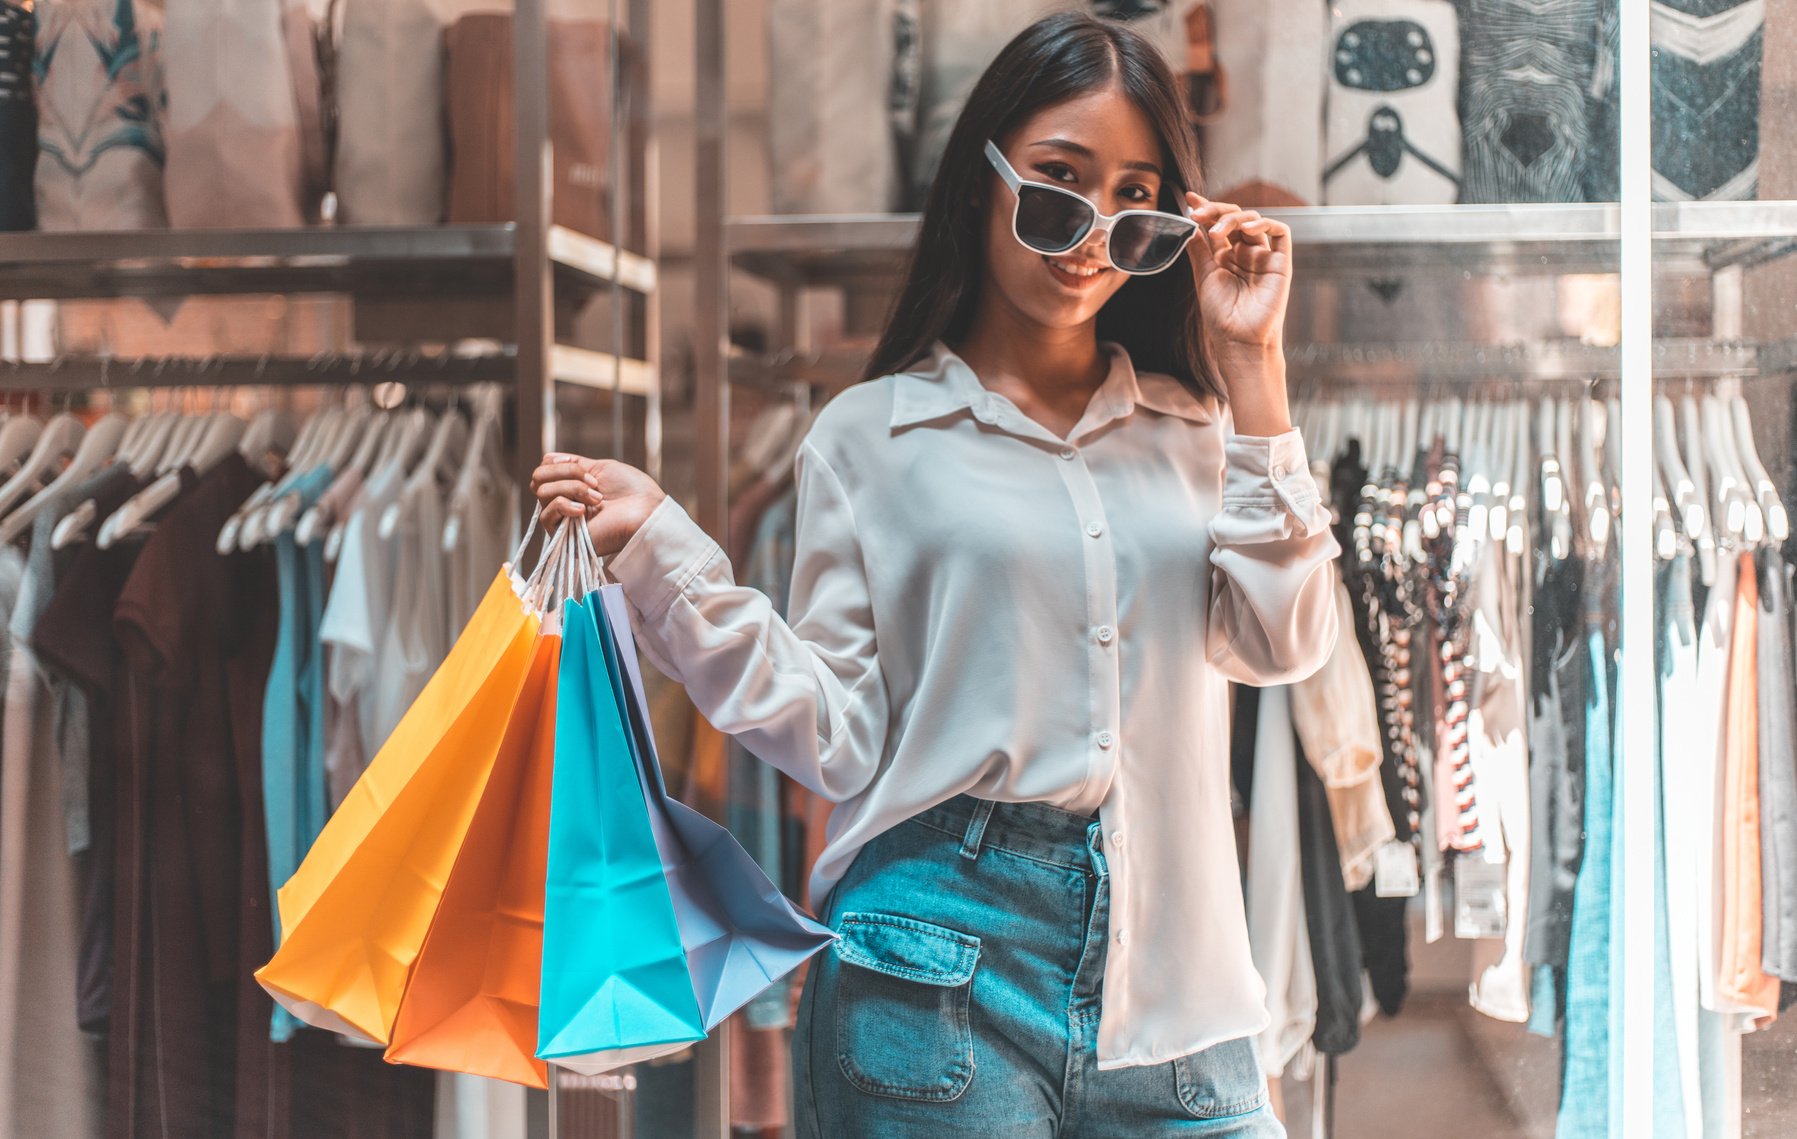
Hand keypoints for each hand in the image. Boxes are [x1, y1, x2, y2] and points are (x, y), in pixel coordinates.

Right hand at [530, 452, 666, 557]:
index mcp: (572, 488)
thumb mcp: (599, 467)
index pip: (544, 470)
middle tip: (594, 483)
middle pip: (538, 479)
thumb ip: (571, 464)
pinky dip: (565, 505)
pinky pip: (546, 515)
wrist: (647, 511)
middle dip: (566, 473)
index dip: (561, 464)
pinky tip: (584, 511)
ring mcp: (564, 521)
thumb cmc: (632, 490)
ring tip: (597, 499)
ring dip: (572, 489)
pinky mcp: (564, 538)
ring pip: (542, 493)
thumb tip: (547, 459)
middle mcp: (565, 504)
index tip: (588, 470)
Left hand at [1183, 192, 1292, 350]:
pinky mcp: (1280, 262)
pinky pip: (1280, 233)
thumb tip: (1188, 224)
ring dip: (1233, 219)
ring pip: (1253, 221)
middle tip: (1197, 214)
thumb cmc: (1221, 315)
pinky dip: (1264, 224)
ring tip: (1215, 231)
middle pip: (1234, 219)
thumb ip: (1198, 249)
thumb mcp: (1204, 276)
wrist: (1239, 340)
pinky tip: (1247, 229)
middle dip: (1215, 211)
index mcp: (1226, 256)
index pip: (1217, 225)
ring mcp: (1263, 256)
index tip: (1189, 199)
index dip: (1206, 210)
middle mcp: (1245, 253)